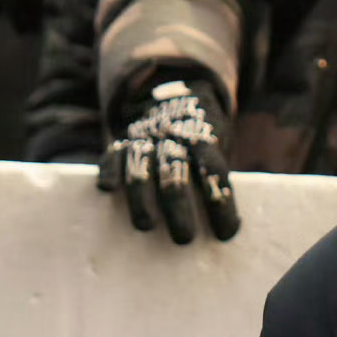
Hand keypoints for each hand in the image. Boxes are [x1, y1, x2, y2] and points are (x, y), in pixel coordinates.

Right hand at [97, 78, 240, 242]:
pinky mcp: (123, 142)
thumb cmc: (200, 141)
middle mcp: (175, 139)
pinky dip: (110, 171)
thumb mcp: (218, 149)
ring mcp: (147, 139)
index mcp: (205, 141)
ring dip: (143, 198)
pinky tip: (107, 189)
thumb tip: (229, 228)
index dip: (221, 204)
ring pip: (142, 167)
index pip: (215, 172)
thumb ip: (217, 179)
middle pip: (177, 174)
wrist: (173, 98)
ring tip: (146, 226)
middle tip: (183, 238)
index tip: (226, 233)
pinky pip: (113, 155)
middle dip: (179, 208)